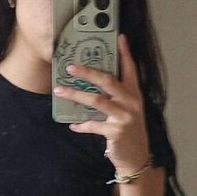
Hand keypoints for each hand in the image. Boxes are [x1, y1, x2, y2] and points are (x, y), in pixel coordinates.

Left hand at [53, 34, 150, 172]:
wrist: (136, 157)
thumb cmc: (129, 130)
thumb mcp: (128, 110)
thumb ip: (116, 97)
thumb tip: (92, 84)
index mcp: (134, 94)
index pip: (130, 69)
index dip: (125, 53)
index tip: (120, 37)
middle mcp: (131, 102)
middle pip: (108, 81)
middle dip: (88, 72)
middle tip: (71, 67)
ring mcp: (124, 117)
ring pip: (96, 100)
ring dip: (76, 94)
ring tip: (60, 91)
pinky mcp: (115, 131)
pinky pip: (93, 124)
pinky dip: (81, 125)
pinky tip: (73, 124)